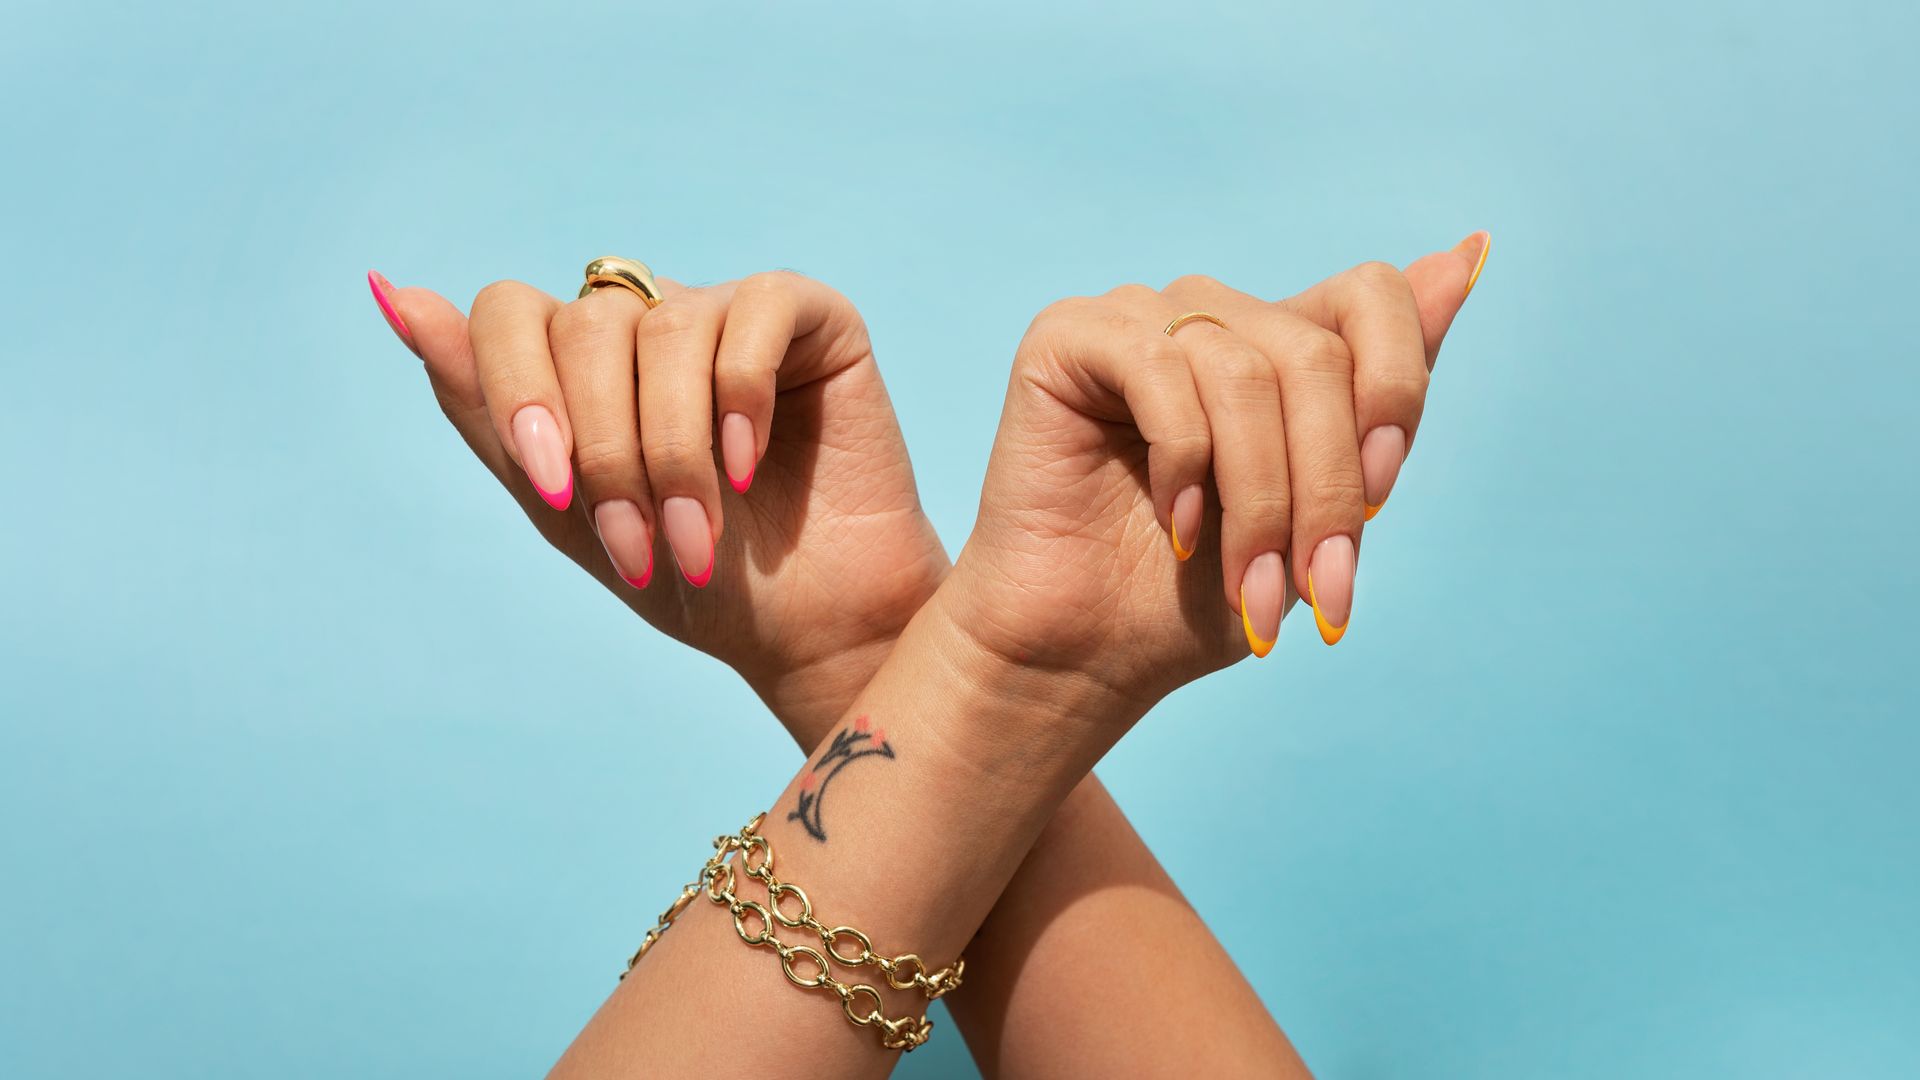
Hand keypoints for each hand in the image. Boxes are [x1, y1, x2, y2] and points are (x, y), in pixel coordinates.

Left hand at [368, 269, 947, 731]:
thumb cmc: (692, 576)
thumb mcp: (565, 510)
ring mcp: (729, 312)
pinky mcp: (811, 318)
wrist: (807, 627)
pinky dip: (740, 395)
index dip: (520, 393)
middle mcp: (651, 319)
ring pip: (665, 331)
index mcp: (582, 359)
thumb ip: (484, 409)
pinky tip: (748, 459)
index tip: (557, 491)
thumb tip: (389, 291)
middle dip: (604, 447)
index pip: (509, 313)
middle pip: (584, 327)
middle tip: (640, 539)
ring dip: (674, 450)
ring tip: (699, 532)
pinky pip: (753, 313)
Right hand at [940, 233, 1488, 719]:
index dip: (1394, 387)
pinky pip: (1163, 369)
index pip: (1373, 295)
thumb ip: (1387, 393)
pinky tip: (1177, 524)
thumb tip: (1473, 251)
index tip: (1382, 496)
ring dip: (1259, 502)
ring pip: (1246, 375)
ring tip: (1246, 584)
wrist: (1087, 654)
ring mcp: (1139, 316)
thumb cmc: (1196, 595)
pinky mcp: (1070, 336)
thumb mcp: (1324, 510)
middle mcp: (1212, 314)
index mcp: (1277, 346)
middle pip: (1317, 357)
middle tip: (1312, 591)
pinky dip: (1185, 462)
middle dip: (1327, 492)